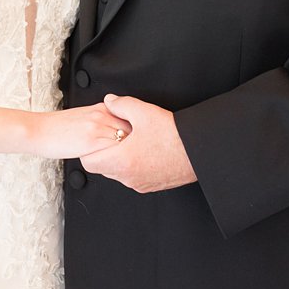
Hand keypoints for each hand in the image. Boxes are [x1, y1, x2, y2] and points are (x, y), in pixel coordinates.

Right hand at [27, 103, 130, 159]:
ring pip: (127, 140)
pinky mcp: (92, 141)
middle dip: (139, 142)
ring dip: (131, 151)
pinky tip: (116, 166)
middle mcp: (102, 114)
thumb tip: (116, 131)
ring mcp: (98, 127)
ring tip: (129, 163)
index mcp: (101, 108)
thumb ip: (102, 121)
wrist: (39, 131)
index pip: (131, 118)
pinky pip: (115, 150)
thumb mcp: (83, 117)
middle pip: (133, 128)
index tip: (139, 143)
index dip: (137, 132)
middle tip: (138, 155)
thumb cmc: (57, 128)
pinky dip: (119, 159)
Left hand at [79, 94, 196, 192]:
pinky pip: (133, 177)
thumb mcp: (143, 112)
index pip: (89, 163)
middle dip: (105, 152)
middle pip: (103, 168)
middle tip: (115, 136)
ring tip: (132, 141)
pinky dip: (133, 165)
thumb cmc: (173, 135)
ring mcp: (140, 184)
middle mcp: (128, 177)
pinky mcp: (151, 186)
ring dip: (120, 159)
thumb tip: (109, 101)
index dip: (89, 149)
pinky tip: (144, 150)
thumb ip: (120, 105)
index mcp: (121, 161)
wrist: (199, 152)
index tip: (96, 138)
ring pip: (118, 173)